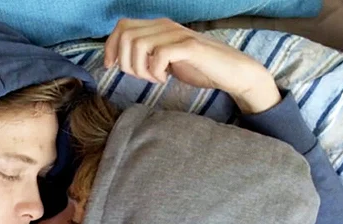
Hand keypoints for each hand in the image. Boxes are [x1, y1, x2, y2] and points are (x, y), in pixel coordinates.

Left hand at [104, 18, 280, 113]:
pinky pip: (158, 54)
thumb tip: (121, 60)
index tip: (110, 66)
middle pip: (126, 35)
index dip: (110, 46)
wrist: (232, 72)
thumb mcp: (167, 59)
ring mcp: (177, 35)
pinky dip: (155, 71)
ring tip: (154, 78)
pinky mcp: (189, 47)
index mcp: (159, 27)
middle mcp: (166, 26)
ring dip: (140, 68)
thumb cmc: (200, 67)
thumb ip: (147, 55)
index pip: (122, 27)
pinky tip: (164, 78)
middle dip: (126, 62)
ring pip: (138, 44)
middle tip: (142, 76)